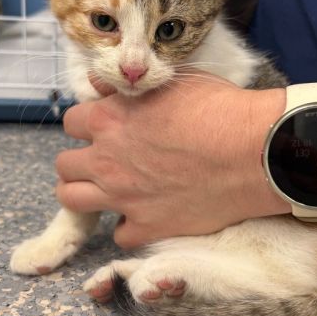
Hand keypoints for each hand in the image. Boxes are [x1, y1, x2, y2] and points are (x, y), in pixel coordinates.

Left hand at [55, 75, 285, 248]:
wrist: (253, 151)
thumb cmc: (219, 108)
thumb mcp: (173, 82)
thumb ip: (131, 86)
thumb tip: (101, 85)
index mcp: (109, 120)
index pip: (71, 123)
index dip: (87, 125)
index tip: (104, 128)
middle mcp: (106, 160)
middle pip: (63, 165)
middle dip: (79, 161)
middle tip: (104, 161)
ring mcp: (123, 197)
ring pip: (72, 200)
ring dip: (85, 194)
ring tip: (107, 190)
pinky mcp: (147, 227)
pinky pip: (119, 233)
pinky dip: (128, 225)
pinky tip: (146, 213)